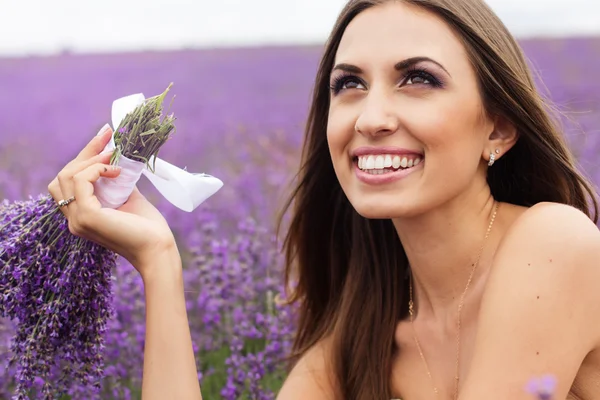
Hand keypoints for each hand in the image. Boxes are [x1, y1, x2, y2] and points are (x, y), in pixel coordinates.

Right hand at [48, 124, 178, 275]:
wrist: (158, 247)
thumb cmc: (147, 226)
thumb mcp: (128, 197)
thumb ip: (116, 182)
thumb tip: (117, 159)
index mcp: (80, 215)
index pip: (68, 182)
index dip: (84, 156)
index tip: (104, 136)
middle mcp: (73, 219)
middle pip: (63, 176)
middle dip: (85, 153)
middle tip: (107, 138)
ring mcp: (77, 220)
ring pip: (67, 176)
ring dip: (90, 160)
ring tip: (113, 157)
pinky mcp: (87, 217)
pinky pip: (81, 181)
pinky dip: (96, 170)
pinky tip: (116, 171)